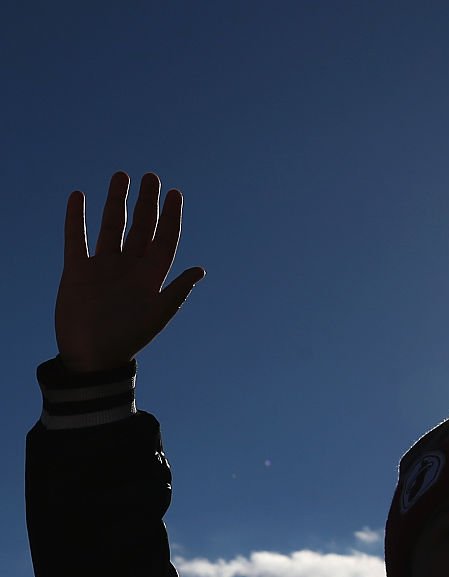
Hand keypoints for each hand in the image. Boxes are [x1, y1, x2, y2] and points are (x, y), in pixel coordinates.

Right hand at [56, 171, 204, 373]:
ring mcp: (104, 267)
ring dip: (116, 202)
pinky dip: (77, 219)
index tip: (176, 193)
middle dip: (147, 203)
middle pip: (141, 227)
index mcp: (152, 277)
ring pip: (112, 227)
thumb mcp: (157, 314)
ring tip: (121, 176)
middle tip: (151, 176)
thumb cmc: (129, 339)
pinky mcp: (77, 271)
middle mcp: (130, 267)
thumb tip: (200, 269)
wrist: (92, 357)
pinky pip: (77, 239)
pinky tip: (79, 197)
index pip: (165, 239)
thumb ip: (177, 290)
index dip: (171, 217)